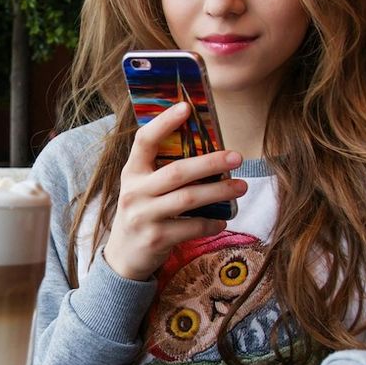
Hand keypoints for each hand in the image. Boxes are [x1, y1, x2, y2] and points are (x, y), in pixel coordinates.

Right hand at [103, 102, 245, 280]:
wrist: (124, 257)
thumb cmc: (143, 212)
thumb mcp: (143, 187)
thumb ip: (163, 169)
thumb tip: (208, 148)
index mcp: (132, 172)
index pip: (144, 141)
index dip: (164, 123)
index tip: (186, 107)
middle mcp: (135, 192)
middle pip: (176, 172)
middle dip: (210, 162)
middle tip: (237, 156)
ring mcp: (144, 216)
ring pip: (188, 199)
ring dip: (219, 191)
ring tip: (241, 186)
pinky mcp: (156, 238)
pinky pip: (191, 227)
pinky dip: (211, 223)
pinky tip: (223, 220)